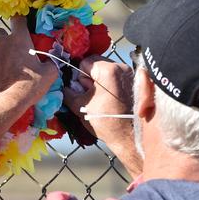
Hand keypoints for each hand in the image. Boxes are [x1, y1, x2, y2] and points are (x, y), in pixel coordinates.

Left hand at [0, 16, 57, 137]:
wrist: (7, 102)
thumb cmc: (29, 84)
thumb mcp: (49, 74)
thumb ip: (51, 62)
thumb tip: (51, 61)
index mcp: (18, 39)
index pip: (17, 19)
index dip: (21, 21)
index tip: (24, 27)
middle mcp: (2, 42)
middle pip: (1, 31)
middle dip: (7, 37)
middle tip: (16, 49)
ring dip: (1, 51)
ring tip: (9, 64)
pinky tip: (2, 74)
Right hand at [62, 55, 142, 177]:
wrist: (130, 137)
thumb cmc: (106, 122)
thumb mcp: (80, 106)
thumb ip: (68, 91)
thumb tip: (63, 85)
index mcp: (108, 70)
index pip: (85, 62)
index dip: (78, 75)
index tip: (80, 89)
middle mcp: (122, 68)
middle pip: (97, 64)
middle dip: (89, 77)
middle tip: (89, 94)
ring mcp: (130, 74)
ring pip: (107, 70)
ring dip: (99, 81)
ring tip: (100, 99)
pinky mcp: (135, 83)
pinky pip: (117, 77)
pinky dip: (110, 84)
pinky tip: (109, 100)